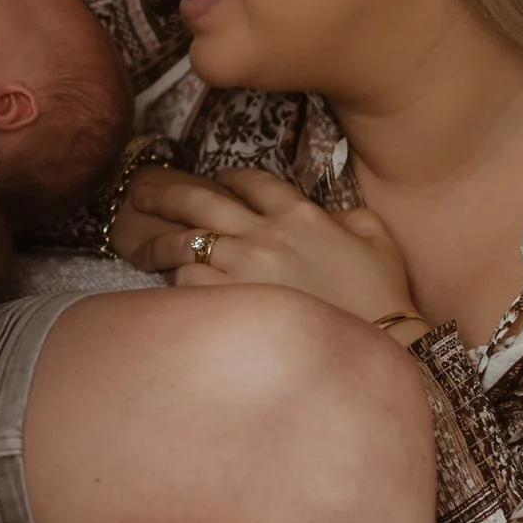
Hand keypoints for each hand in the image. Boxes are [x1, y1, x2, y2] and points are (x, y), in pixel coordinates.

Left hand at [111, 167, 426, 337]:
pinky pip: (186, 284)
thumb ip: (353, 219)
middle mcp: (265, 233)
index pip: (252, 181)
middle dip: (165, 193)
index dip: (229, 178)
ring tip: (139, 248)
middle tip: (142, 193)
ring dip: (159, 244)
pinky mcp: (230, 301)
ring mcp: (244, 266)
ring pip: (185, 243)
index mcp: (300, 214)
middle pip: (200, 199)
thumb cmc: (383, 299)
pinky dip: (175, 285)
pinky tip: (169, 290)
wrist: (382, 343)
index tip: (217, 182)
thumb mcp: (379, 242)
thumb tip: (336, 217)